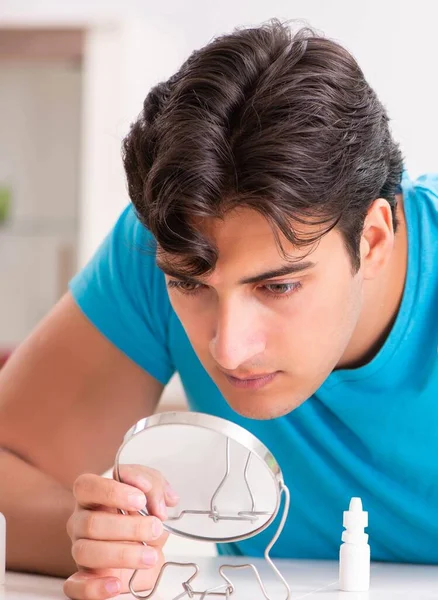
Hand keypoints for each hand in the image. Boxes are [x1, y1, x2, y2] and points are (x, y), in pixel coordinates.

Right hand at [64, 466, 178, 598]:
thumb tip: (152, 495)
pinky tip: (115, 584)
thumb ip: (154, 485)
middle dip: (129, 526)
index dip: (112, 491)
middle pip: (91, 522)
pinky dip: (94, 588)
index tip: (140, 499)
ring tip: (150, 555)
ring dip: (122, 554)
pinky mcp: (83, 578)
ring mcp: (80, 549)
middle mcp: (81, 522)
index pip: (87, 486)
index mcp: (93, 497)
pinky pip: (75, 586)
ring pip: (85, 551)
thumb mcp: (154, 495)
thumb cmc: (143, 519)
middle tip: (155, 528)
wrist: (146, 553)